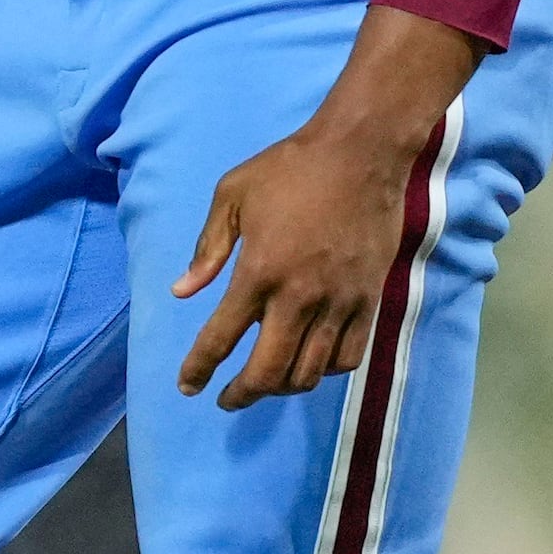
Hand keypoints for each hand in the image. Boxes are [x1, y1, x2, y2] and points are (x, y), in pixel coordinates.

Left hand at [172, 10, 483, 409]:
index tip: (188, 387)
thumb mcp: (232, 195)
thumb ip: (208, 248)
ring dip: (282, 387)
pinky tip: (310, 364)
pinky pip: (348, 356)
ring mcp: (340, 301)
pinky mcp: (370, 300)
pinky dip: (326, 371)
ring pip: (310, 372)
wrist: (361, 154)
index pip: (221, 338)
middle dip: (242, 394)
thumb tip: (182, 291)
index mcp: (258, 271)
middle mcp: (299, 296)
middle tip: (226, 399)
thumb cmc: (289, 168)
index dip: (200, 369)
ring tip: (265, 384)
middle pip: (268, 371)